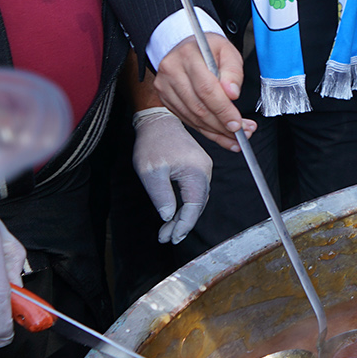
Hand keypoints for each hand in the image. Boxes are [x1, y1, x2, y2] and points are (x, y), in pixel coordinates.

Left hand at [132, 108, 211, 243]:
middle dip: (183, 224)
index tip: (171, 237)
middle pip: (198, 205)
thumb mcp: (151, 172)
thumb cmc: (153, 143)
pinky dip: (185, 204)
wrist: (158, 120)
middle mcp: (205, 170)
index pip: (193, 206)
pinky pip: (195, 190)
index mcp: (196, 172)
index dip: (183, 225)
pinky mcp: (198, 166)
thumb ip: (161, 196)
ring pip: (197, 199)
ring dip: (184, 215)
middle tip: (166, 236)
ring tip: (168, 229)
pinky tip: (174, 212)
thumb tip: (168, 216)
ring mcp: (203, 168)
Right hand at [153, 34, 253, 150]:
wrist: (186, 46)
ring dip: (215, 131)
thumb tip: (232, 93)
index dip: (223, 109)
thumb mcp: (228, 51)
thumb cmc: (209, 48)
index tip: (237, 123)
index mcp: (188, 55)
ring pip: (192, 116)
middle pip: (198, 106)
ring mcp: (165, 86)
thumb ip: (233, 71)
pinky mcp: (165, 98)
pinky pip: (187, 119)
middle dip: (222, 124)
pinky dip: (205, 130)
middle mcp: (172, 71)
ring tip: (235, 136)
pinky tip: (220, 135)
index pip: (206, 89)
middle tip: (241, 132)